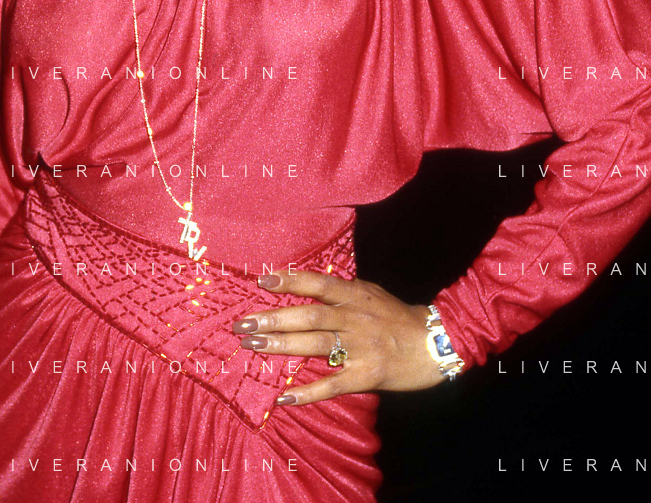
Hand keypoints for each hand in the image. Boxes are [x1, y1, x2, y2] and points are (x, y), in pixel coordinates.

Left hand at [231, 270, 445, 404]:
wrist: (434, 344)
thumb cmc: (398, 317)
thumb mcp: (371, 293)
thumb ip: (342, 291)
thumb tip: (308, 284)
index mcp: (356, 296)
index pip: (318, 284)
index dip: (290, 281)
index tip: (262, 280)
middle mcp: (355, 319)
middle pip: (309, 316)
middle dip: (274, 319)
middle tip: (244, 323)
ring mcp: (360, 348)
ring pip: (315, 345)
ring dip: (281, 346)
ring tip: (252, 346)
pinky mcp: (366, 376)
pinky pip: (331, 385)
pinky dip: (306, 392)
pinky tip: (283, 398)